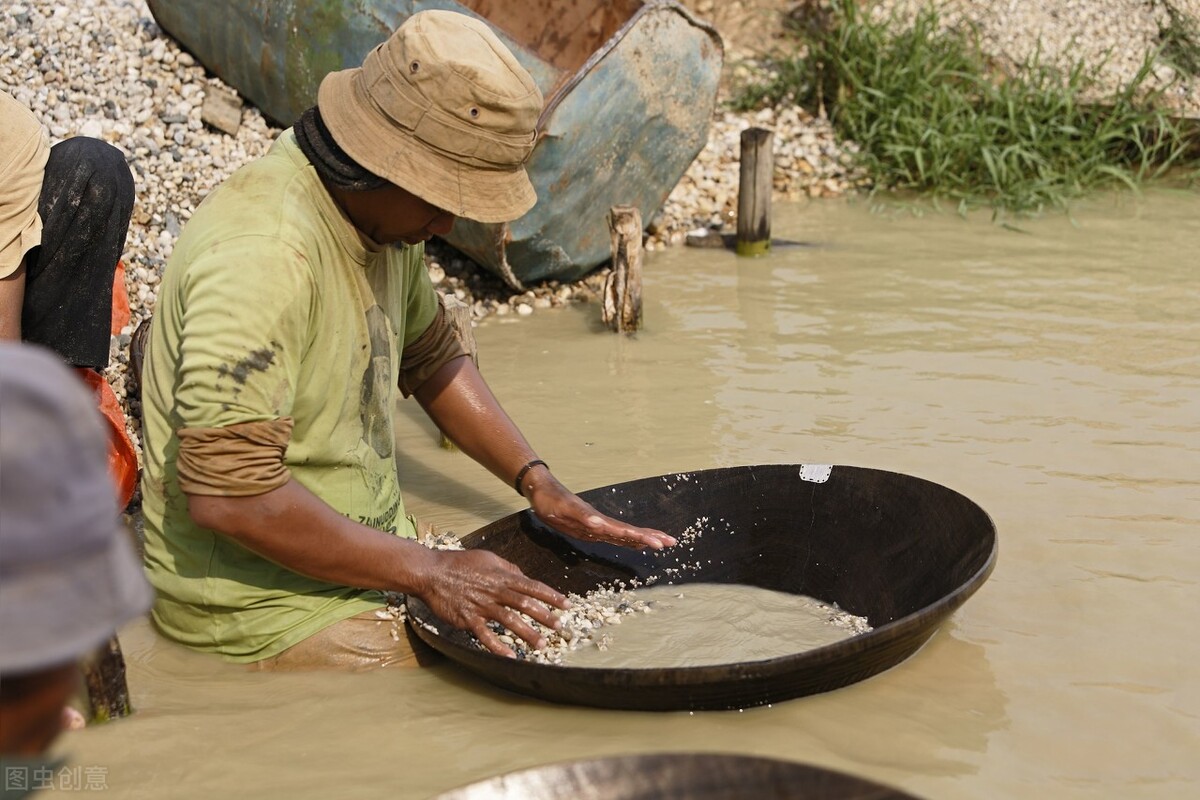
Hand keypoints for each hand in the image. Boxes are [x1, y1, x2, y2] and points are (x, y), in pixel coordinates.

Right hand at [415, 549, 569, 657]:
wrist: (431, 572)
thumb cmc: (459, 563)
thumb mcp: (488, 558)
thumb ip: (508, 568)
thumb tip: (523, 576)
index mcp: (502, 576)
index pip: (532, 586)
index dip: (551, 596)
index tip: (566, 605)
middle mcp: (495, 591)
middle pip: (525, 604)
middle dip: (545, 616)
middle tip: (561, 627)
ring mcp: (482, 606)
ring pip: (509, 620)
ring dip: (527, 633)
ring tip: (541, 644)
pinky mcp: (468, 618)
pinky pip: (485, 635)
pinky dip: (497, 647)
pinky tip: (510, 657)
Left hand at [526, 471, 676, 550]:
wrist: (541, 491)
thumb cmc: (550, 500)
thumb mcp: (563, 509)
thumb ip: (582, 516)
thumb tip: (599, 524)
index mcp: (598, 520)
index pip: (624, 530)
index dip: (642, 537)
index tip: (659, 542)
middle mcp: (601, 523)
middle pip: (630, 531)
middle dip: (650, 537)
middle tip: (671, 542)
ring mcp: (597, 525)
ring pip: (625, 534)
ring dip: (643, 539)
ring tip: (661, 543)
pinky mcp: (591, 527)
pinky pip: (613, 535)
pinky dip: (627, 540)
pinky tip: (635, 543)